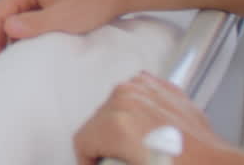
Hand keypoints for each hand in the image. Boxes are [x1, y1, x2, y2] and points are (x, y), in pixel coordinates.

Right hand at [0, 0, 121, 57]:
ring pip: (13, 18)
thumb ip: (34, 23)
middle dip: (0, 40)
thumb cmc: (91, 3)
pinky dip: (25, 33)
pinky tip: (30, 47)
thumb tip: (7, 28)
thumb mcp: (64, 18)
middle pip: (1, 16)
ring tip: (16, 59)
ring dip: (13, 38)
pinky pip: (25, 18)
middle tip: (4, 65)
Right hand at [74, 73, 240, 164]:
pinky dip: (137, 110)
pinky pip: (136, 95)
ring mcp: (144, 89)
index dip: (88, 159)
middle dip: (104, 143)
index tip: (96, 164)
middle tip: (121, 159)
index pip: (82, 141)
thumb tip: (104, 160)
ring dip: (119, 125)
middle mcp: (126, 99)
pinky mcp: (161, 87)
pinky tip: (150, 130)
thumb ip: (110, 160)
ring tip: (138, 147)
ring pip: (114, 107)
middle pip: (96, 122)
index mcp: (115, 123)